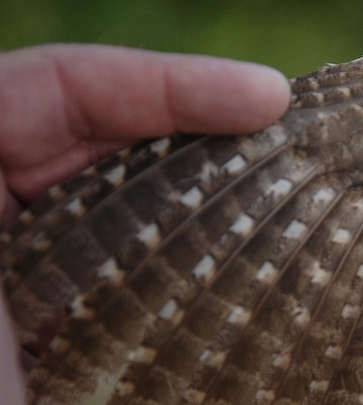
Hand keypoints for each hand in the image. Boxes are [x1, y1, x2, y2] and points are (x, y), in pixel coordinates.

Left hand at [0, 43, 289, 404]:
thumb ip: (5, 174)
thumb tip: (50, 107)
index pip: (51, 91)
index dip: (158, 81)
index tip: (262, 97)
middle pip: (101, 134)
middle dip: (196, 122)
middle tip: (292, 127)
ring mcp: (39, 268)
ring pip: (133, 193)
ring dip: (209, 181)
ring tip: (291, 175)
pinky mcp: (76, 323)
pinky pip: (145, 261)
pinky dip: (201, 252)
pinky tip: (257, 255)